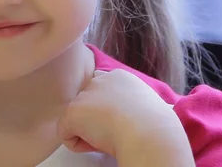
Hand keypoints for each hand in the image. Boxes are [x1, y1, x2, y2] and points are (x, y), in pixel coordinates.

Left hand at [57, 69, 190, 163]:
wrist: (149, 133)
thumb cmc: (155, 126)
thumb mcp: (147, 102)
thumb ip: (129, 100)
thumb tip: (123, 113)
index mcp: (119, 76)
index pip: (102, 91)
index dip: (108, 111)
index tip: (122, 122)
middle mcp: (99, 80)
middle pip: (88, 104)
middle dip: (97, 120)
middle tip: (116, 131)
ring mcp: (84, 95)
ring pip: (77, 119)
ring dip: (89, 132)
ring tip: (110, 137)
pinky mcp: (72, 112)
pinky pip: (66, 134)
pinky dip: (78, 144)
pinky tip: (98, 143)